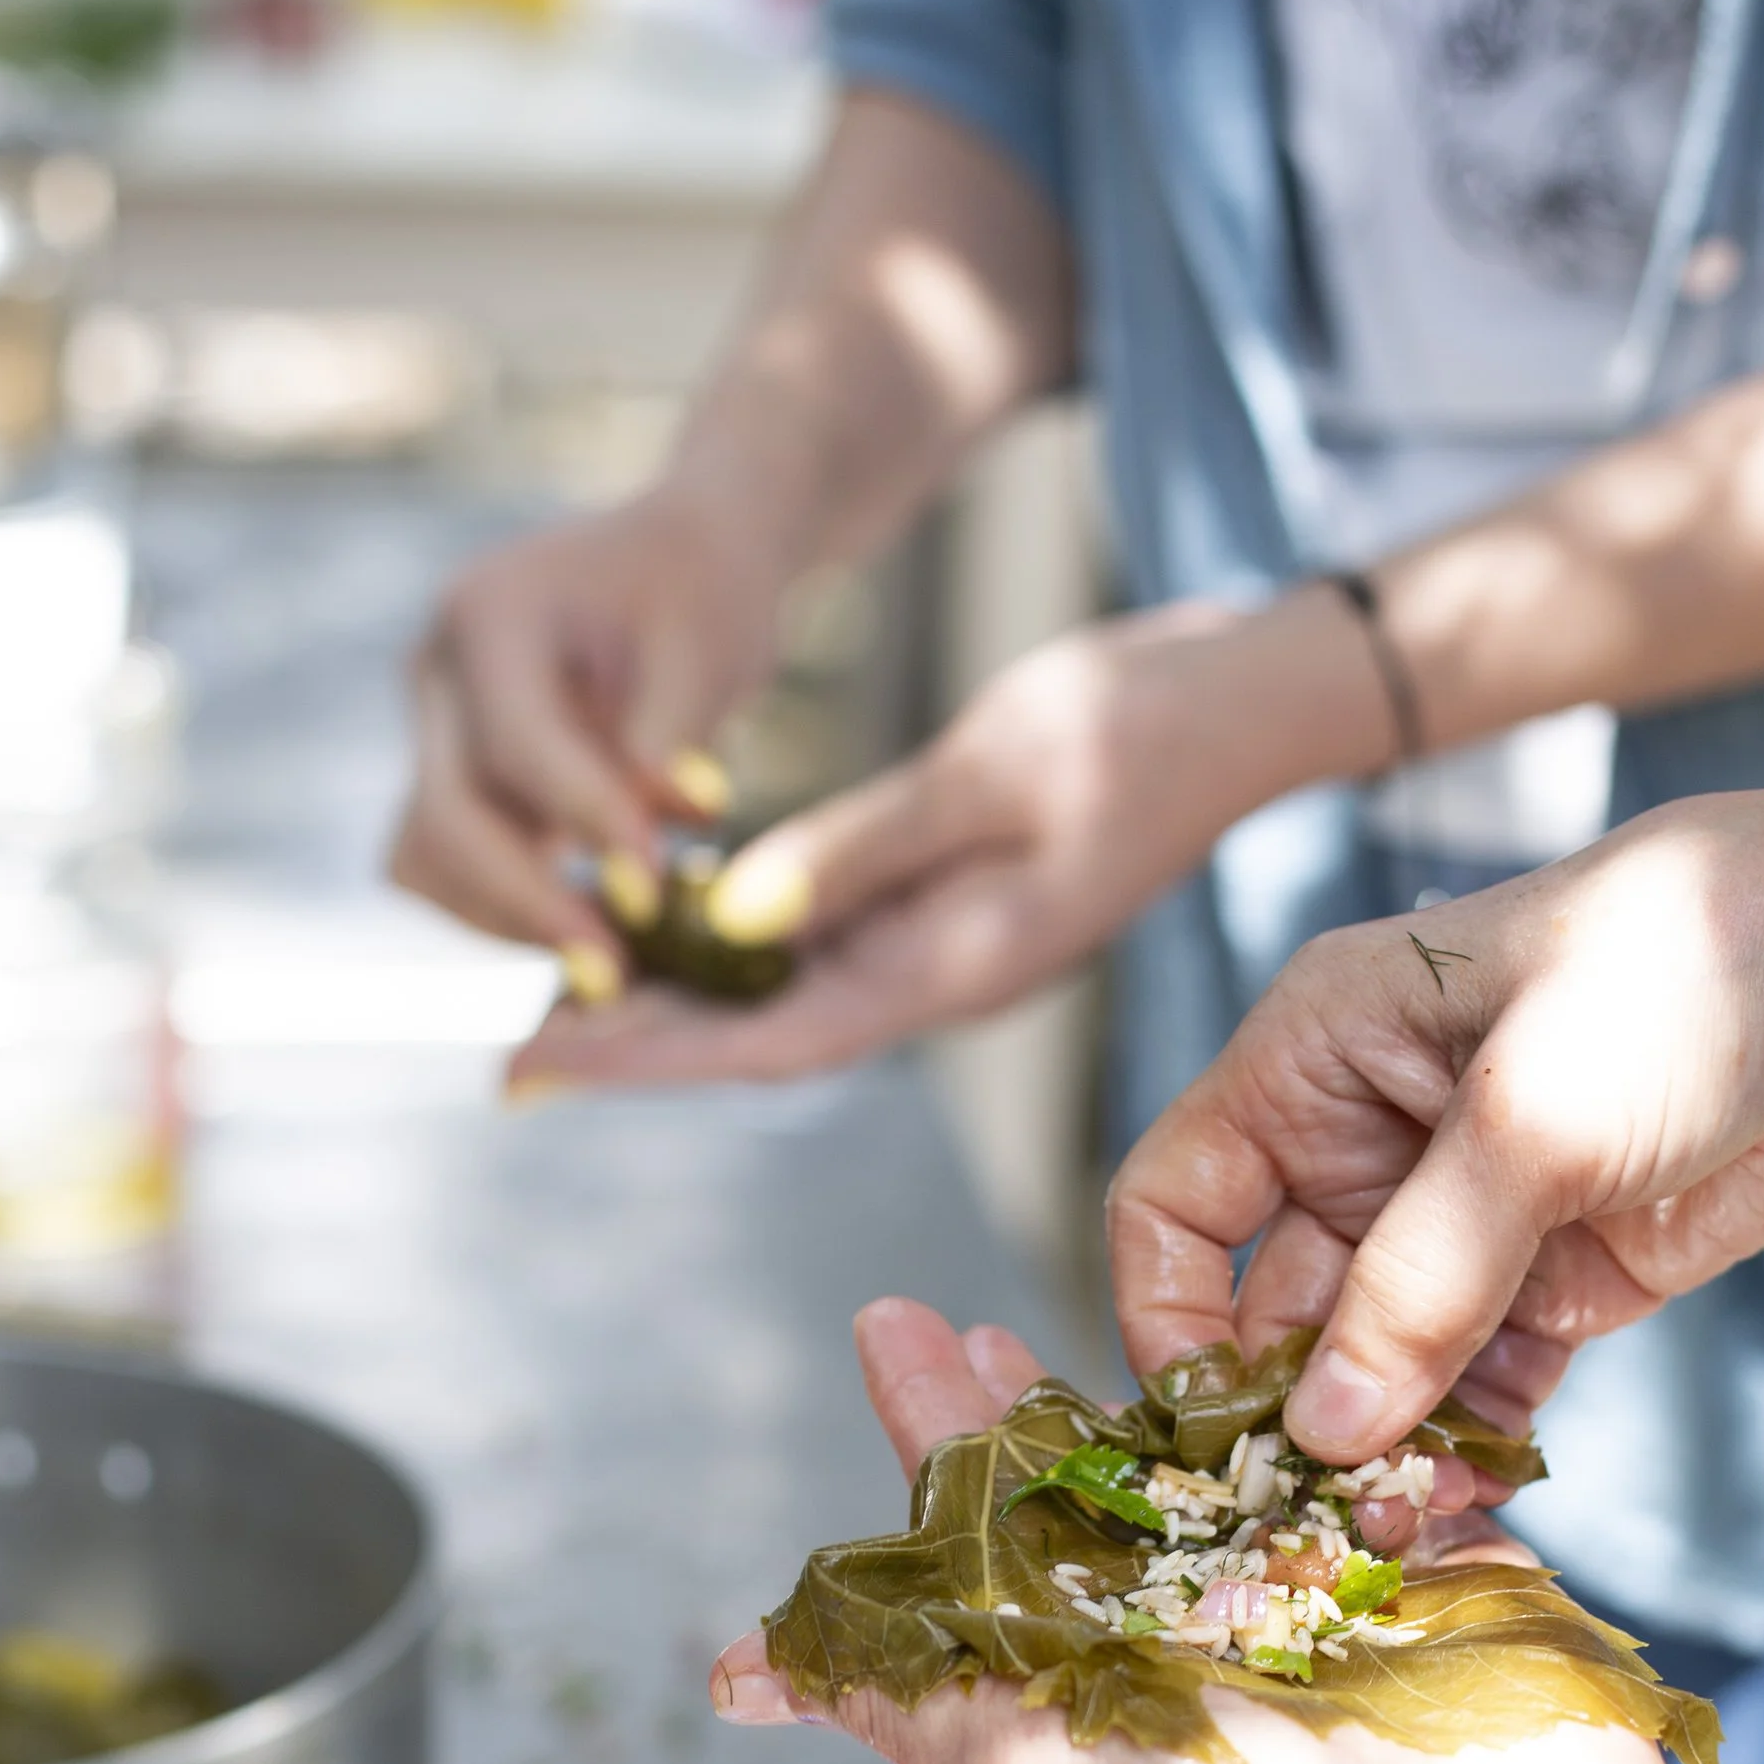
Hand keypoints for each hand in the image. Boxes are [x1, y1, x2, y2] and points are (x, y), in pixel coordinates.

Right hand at [391, 483, 779, 973]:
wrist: (678, 568)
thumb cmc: (702, 593)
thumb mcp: (707, 647)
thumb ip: (669, 744)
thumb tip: (638, 861)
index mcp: (492, 610)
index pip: (517, 739)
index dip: (582, 819)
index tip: (652, 888)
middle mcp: (438, 671)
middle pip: (445, 814)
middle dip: (526, 901)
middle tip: (616, 972)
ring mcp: (432, 729)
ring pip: (425, 858)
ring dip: (505, 919)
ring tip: (609, 962)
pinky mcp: (450, 781)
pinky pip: (450, 872)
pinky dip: (506, 913)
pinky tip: (589, 934)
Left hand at [508, 584, 1390, 1088]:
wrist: (1250, 702)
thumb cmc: (1139, 723)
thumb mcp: (990, 772)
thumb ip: (859, 848)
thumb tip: (732, 915)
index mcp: (956, 967)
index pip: (768, 1041)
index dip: (646, 1057)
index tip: (539, 1061)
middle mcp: (942, 976)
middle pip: (762, 1036)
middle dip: (638, 1045)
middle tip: (513, 1053)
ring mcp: (948, 942)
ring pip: (786, 994)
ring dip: (680, 1002)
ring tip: (562, 997)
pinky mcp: (950, 898)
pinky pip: (823, 941)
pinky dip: (740, 943)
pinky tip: (669, 922)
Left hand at [713, 1296, 1691, 1763]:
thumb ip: (896, 1697)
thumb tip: (733, 1678)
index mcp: (1088, 1679)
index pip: (990, 1532)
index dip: (943, 1432)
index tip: (902, 1327)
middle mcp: (1190, 1637)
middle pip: (1099, 1492)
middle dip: (1033, 1407)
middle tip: (974, 1321)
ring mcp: (1319, 1598)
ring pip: (1234, 1464)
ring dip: (1187, 1384)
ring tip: (1142, 1304)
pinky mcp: (1434, 1566)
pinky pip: (1380, 1457)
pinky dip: (1349, 1404)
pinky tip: (1307, 1343)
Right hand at [1109, 780, 1763, 1465]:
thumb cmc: (1679, 975)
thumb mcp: (1528, 1120)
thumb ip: (1421, 1280)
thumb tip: (1324, 1430)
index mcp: (1315, 1056)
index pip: (1175, 1203)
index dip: (1167, 1315)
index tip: (1204, 1428)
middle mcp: (1366, 1140)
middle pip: (1272, 1309)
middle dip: (1294, 1417)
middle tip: (1317, 1518)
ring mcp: (1462, 1220)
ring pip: (1375, 1366)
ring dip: (1381, 1451)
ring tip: (1404, 1527)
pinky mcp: (1553, 1281)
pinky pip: (1473, 1389)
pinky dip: (1468, 1451)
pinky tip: (1476, 1505)